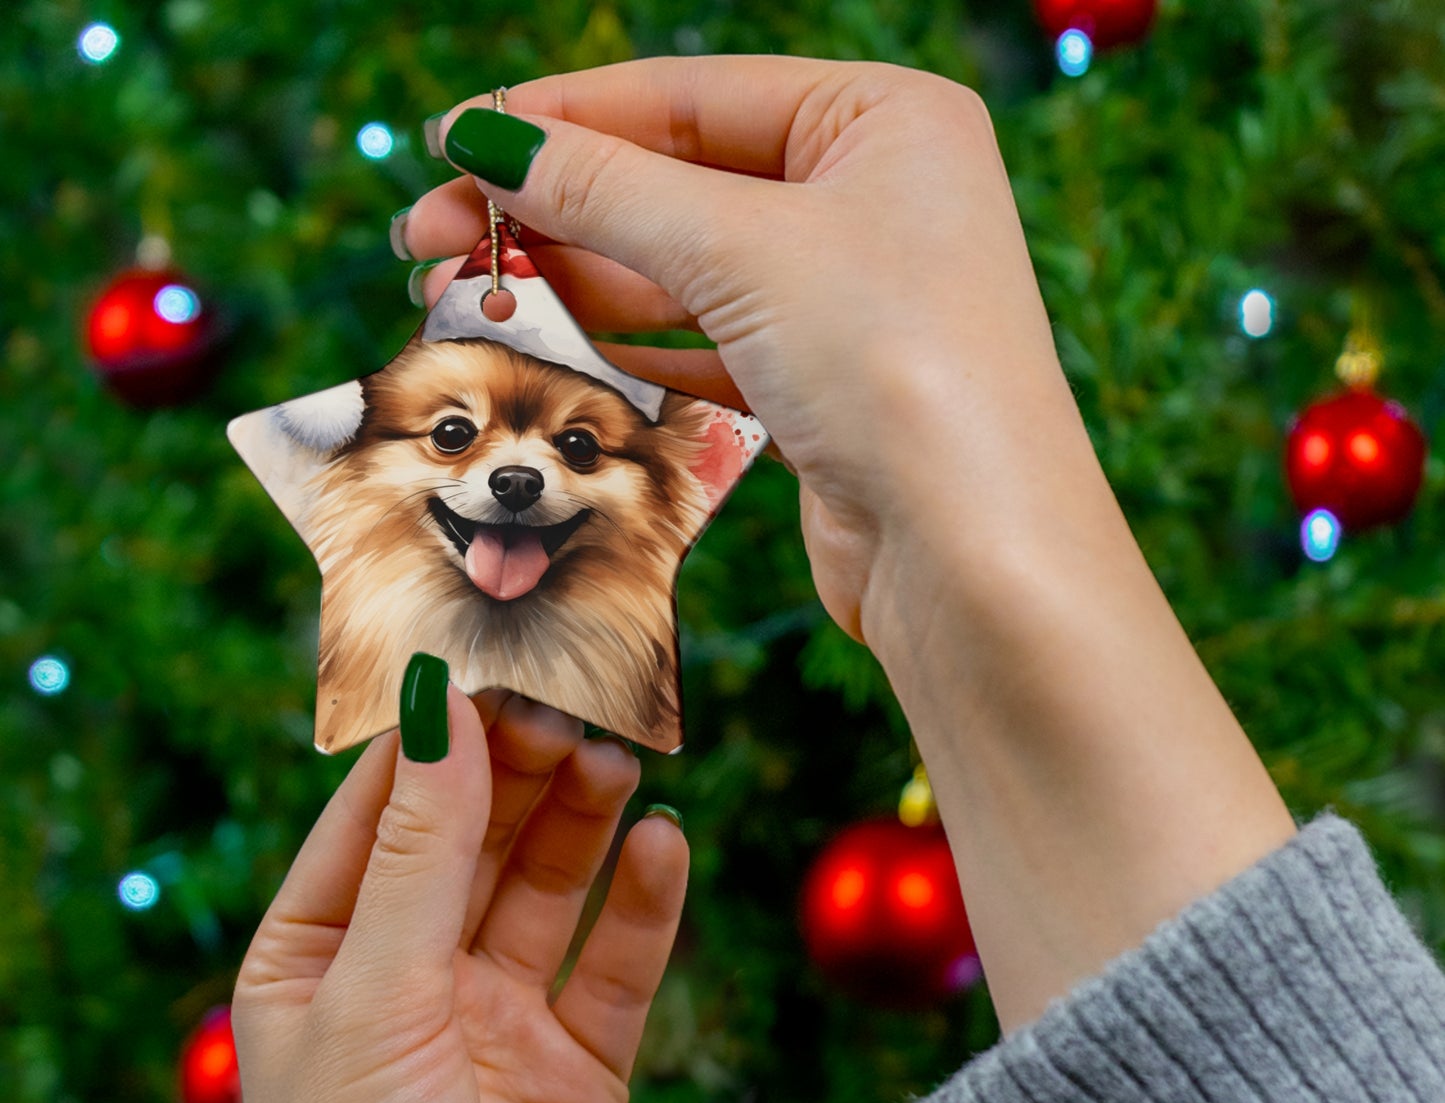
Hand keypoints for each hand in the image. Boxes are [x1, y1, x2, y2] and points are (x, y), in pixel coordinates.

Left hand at [233, 689, 686, 1102]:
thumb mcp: (374, 1001)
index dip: (433, 740)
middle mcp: (407, 980)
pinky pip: (616, 964)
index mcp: (317, 959)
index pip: (378, 814)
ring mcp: (497, 1022)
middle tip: (574, 709)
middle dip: (519, 772)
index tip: (491, 665)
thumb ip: (418, 853)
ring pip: (549, 887)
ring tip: (620, 760)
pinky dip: (644, 904)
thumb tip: (438, 710)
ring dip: (583, 822)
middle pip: (473, 839)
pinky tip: (666, 847)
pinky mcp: (579, 1068)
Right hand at [403, 59, 1294, 1034]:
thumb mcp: (742, 248)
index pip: (688, 96)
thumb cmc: (897, 366)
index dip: (562, 120)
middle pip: (676, 184)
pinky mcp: (820, 388)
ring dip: (573, 281)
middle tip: (429, 237)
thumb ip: (606, 190)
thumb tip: (487, 139)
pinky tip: (545, 338)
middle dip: (550, 211)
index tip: (453, 143)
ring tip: (463, 292)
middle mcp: (869, 200)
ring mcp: (846, 300)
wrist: (972, 554)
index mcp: (881, 120)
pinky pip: (703, 343)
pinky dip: (625, 341)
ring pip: (680, 272)